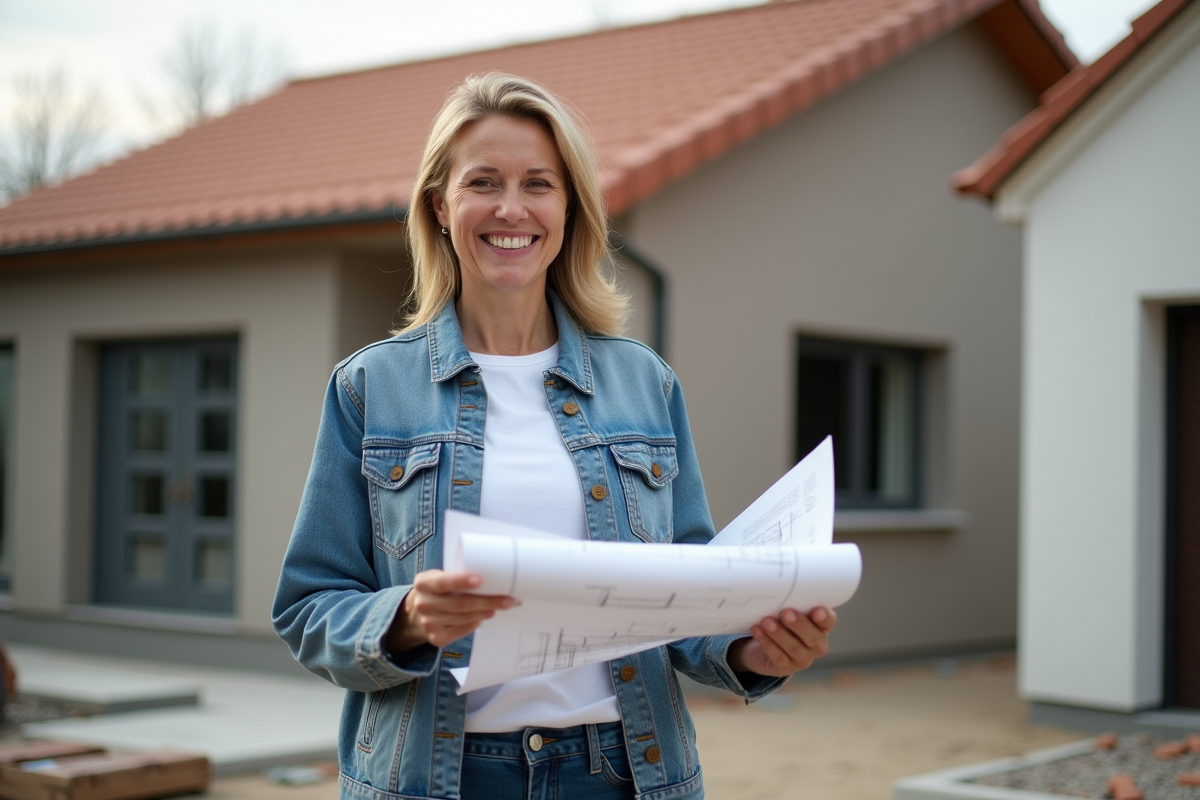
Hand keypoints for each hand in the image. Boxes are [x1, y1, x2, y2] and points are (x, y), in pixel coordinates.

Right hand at [386, 570, 515, 653]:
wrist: (415, 615)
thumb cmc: (436, 591)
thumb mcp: (437, 577)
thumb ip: (455, 575)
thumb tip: (491, 574)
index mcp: (423, 583)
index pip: (443, 582)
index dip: (462, 581)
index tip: (480, 580)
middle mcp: (423, 603)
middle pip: (460, 603)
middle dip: (487, 601)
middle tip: (507, 599)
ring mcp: (428, 622)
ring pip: (464, 618)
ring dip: (484, 613)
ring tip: (497, 607)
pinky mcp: (436, 637)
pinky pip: (462, 630)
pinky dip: (474, 623)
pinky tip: (481, 618)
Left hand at [727, 606, 836, 677]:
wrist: (762, 649)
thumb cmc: (780, 624)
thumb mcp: (788, 612)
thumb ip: (791, 604)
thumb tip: (780, 588)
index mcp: (821, 628)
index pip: (829, 622)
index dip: (825, 617)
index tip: (816, 610)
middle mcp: (817, 645)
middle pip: (812, 637)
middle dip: (799, 625)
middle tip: (785, 613)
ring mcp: (803, 659)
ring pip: (794, 647)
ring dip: (779, 634)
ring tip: (766, 621)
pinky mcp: (787, 668)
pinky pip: (777, 656)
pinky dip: (766, 643)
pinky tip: (757, 631)